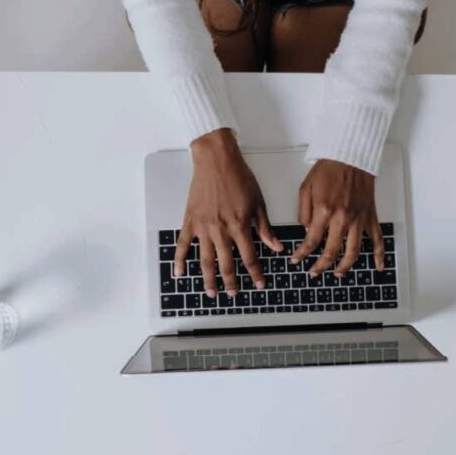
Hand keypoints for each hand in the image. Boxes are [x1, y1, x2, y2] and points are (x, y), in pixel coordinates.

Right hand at [173, 129, 282, 296]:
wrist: (216, 160)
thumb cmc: (238, 177)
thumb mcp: (258, 202)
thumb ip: (265, 228)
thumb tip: (276, 247)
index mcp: (239, 226)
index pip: (249, 257)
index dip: (255, 273)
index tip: (259, 284)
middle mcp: (220, 230)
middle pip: (226, 264)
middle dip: (231, 283)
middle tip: (234, 294)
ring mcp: (203, 227)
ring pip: (205, 260)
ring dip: (208, 279)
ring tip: (211, 293)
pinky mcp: (190, 220)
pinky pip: (183, 244)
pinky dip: (180, 260)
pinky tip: (179, 273)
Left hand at [291, 160, 384, 276]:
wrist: (350, 156)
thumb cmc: (329, 169)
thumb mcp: (306, 188)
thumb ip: (304, 213)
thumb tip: (307, 232)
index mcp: (324, 211)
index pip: (311, 241)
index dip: (302, 254)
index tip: (297, 260)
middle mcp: (342, 218)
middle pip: (331, 252)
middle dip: (320, 266)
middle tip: (314, 272)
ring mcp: (358, 219)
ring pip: (353, 252)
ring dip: (344, 267)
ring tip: (337, 274)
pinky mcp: (369, 216)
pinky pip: (377, 239)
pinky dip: (379, 255)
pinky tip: (378, 266)